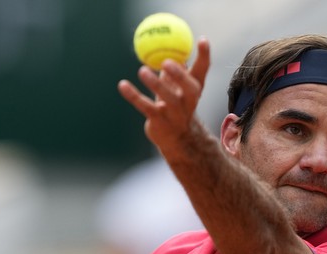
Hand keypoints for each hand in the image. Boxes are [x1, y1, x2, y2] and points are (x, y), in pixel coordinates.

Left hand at [117, 38, 210, 152]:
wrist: (177, 140)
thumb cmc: (176, 106)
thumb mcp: (179, 87)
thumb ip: (176, 70)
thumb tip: (172, 48)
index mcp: (195, 89)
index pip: (203, 70)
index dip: (204, 55)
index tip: (202, 40)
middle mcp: (189, 101)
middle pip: (189, 87)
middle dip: (179, 75)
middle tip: (167, 62)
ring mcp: (175, 113)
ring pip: (167, 97)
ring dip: (155, 83)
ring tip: (143, 71)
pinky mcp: (159, 121)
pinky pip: (144, 106)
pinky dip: (132, 94)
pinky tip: (122, 85)